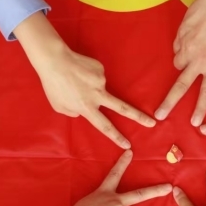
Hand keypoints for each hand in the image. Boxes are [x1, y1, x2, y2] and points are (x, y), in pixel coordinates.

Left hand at [14, 13, 154, 148]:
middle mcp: (97, 95)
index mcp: (86, 107)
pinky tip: (79, 71)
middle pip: (123, 108)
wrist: (54, 60)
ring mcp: (101, 81)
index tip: (128, 144)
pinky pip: (96, 75)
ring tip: (73, 79)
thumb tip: (84, 110)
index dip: (116, 136)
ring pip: (99, 87)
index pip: (104, 126)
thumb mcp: (59, 106)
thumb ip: (74, 112)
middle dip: (138, 117)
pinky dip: (89, 75)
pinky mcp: (100, 69)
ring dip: (88, 85)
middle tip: (152, 123)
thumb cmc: (53, 85)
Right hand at [155, 0, 205, 126]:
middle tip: (159, 114)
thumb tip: (204, 69)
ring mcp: (187, 47)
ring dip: (183, 59)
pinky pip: (177, 46)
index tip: (194, 122)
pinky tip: (193, 33)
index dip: (200, 108)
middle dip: (169, 102)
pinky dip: (182, 43)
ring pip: (178, 62)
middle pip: (180, 87)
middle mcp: (200, 60)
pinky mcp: (179, 35)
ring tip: (196, 45)